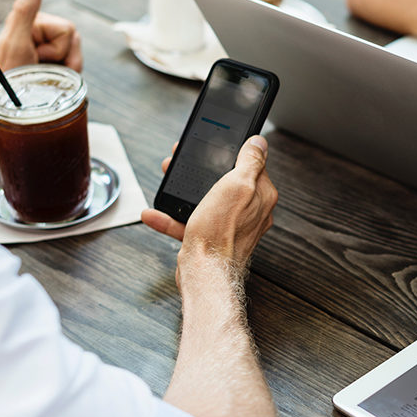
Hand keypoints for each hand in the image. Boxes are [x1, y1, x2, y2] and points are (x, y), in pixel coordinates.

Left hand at [0, 0, 83, 137]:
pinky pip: (75, 71)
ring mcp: (50, 52)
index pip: (68, 30)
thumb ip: (26, 9)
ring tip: (41, 77)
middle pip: (75, 42)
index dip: (55, 47)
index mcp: (36, 23)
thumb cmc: (5, 75)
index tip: (34, 55)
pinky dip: (64, 81)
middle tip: (37, 68)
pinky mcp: (54, 68)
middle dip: (61, 60)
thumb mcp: (17, 40)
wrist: (2, 106)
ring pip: (77, 58)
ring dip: (62, 72)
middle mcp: (44, 35)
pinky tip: (48, 83)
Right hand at [142, 136, 277, 283]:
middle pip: (225, 182)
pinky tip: (155, 213)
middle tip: (185, 160)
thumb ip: (250, 162)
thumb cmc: (222, 233)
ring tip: (168, 179)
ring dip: (183, 190)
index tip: (216, 147)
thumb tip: (259, 143)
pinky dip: (171, 217)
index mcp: (260, 196)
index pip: (252, 166)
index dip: (232, 153)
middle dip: (202, 170)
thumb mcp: (237, 185)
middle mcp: (249, 212)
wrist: (205, 274)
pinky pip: (190, 222)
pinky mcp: (210, 239)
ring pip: (205, 200)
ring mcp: (229, 226)